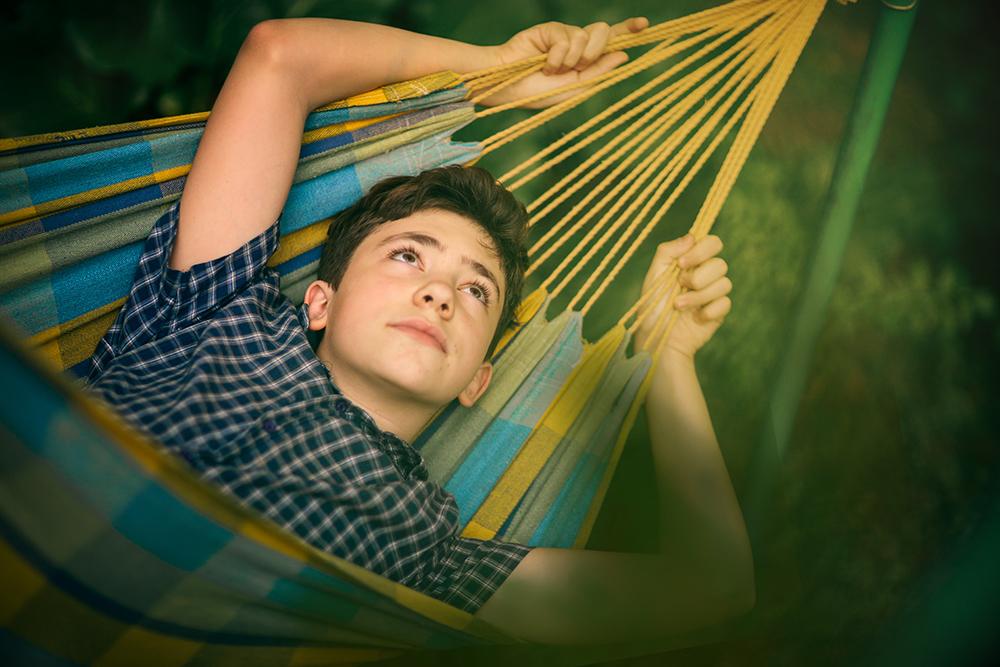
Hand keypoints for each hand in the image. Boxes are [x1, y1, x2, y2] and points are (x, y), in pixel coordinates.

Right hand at [481, 17, 648, 107]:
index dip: (628, 30)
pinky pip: (567, 37)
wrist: (510, 88)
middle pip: (603, 31)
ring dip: (572, 58)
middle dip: (596, 51)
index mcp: (586, 59)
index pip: (611, 39)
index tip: (644, 25)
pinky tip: (545, 64)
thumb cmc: (539, 92)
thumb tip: (623, 54)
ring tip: (554, 70)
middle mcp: (578, 44)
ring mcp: (564, 35)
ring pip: (586, 35)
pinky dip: (558, 56)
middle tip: (579, 66)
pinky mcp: (550, 29)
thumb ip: (599, 72)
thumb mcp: (574, 88)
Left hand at [633, 234, 731, 358]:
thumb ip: (668, 252)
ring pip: (724, 283)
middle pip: (721, 263)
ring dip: (698, 296)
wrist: (657, 338)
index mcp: (692, 262)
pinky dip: (708, 310)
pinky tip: (695, 318)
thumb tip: (691, 237)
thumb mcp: (654, 275)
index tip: (682, 264)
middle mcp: (706, 274)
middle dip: (699, 276)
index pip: (712, 243)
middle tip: (681, 284)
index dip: (701, 250)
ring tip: (679, 306)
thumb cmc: (653, 307)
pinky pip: (726, 302)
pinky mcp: (719, 311)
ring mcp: (714, 293)